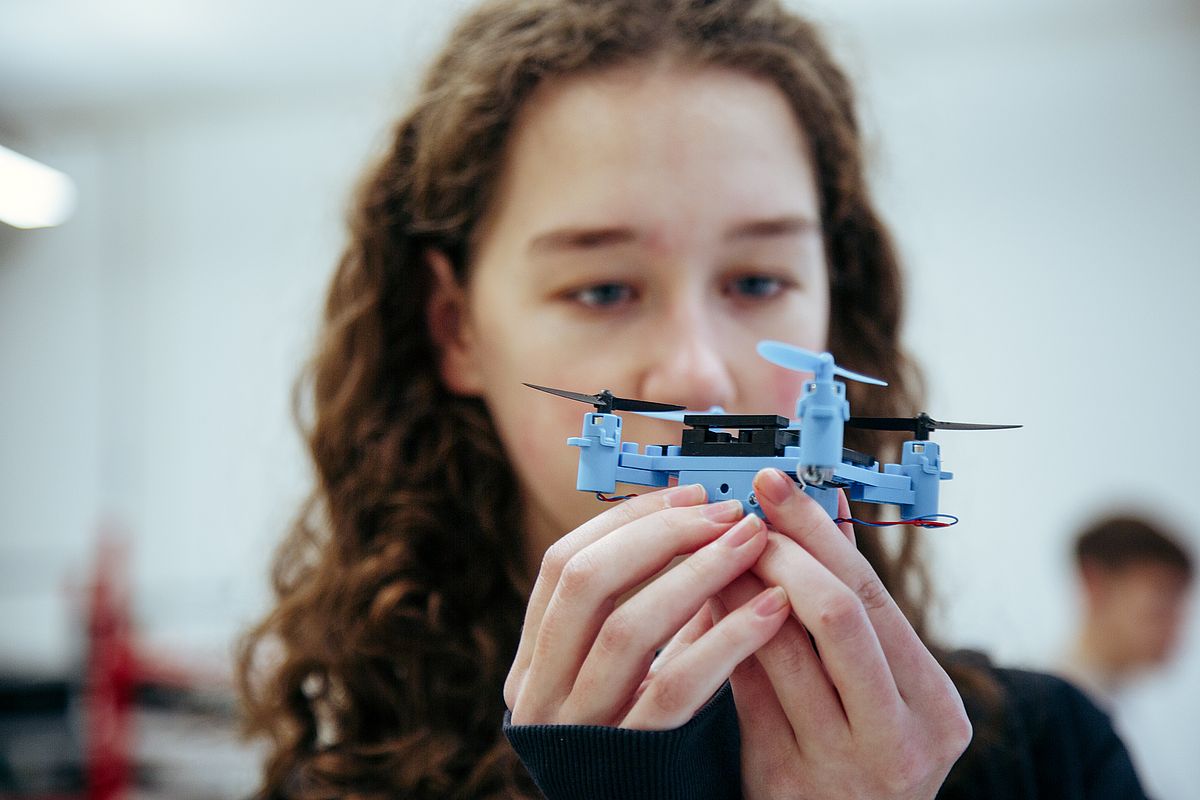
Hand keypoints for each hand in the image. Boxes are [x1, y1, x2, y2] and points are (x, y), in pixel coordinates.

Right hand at [504, 483, 791, 729]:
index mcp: (533, 664)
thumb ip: (642, 610)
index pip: (562, 565)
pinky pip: (679, 684)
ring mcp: (585, 729)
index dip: (625, 522)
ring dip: (699, 572)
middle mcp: (542, 694)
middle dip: (661, 535)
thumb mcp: (625, 676)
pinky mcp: (640, 757)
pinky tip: (772, 607)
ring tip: (754, 543)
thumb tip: (694, 521)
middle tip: (726, 512)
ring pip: (629, 626)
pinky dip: (728, 636)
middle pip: (586, 581)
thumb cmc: (649, 745)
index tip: (688, 496)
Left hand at [713, 469, 971, 799]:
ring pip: (779, 648)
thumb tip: (828, 511)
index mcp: (932, 704)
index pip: (871, 594)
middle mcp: (896, 737)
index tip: (775, 488)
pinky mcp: (781, 777)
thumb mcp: (881, 685)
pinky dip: (722, 634)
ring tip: (713, 551)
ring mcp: (838, 763)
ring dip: (739, 586)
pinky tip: (704, 603)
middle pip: (835, 613)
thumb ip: (856, 602)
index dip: (816, 531)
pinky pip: (742, 687)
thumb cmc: (864, 752)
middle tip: (740, 518)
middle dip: (779, 552)